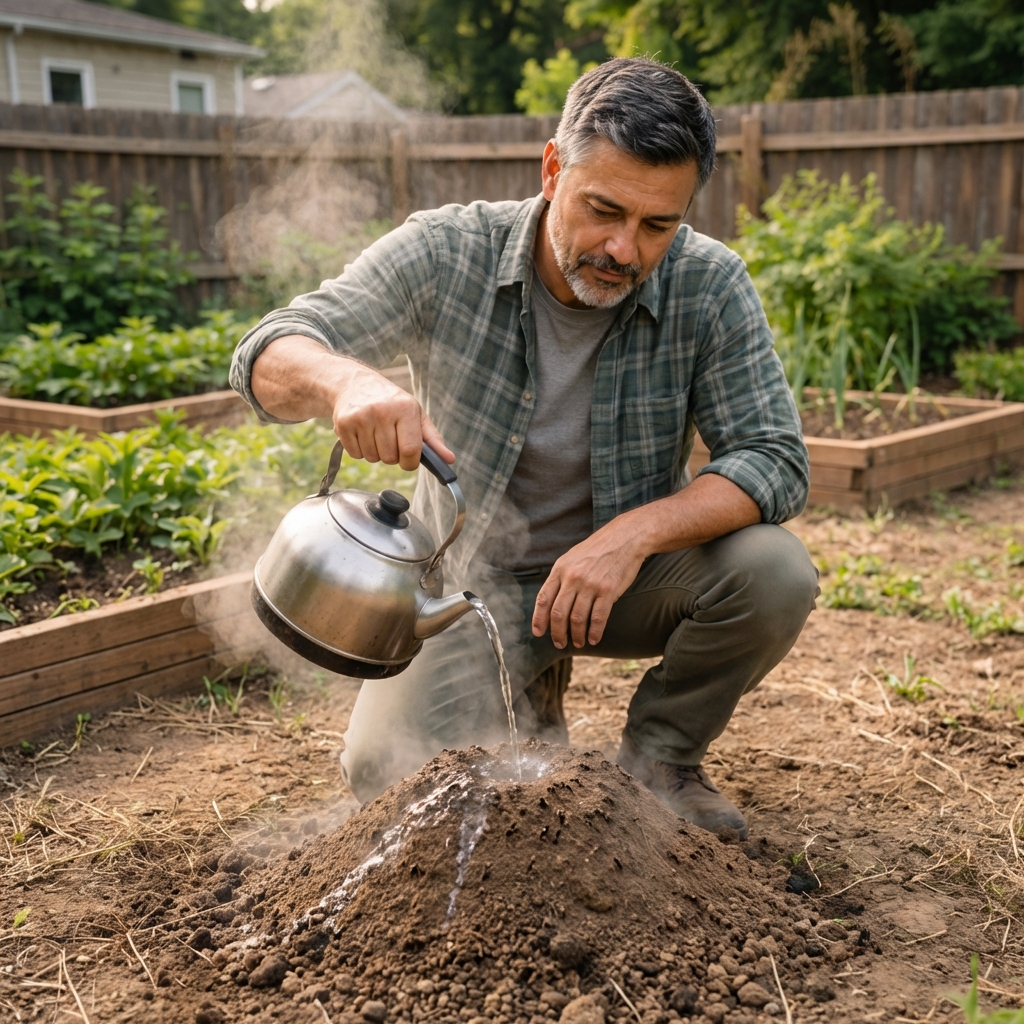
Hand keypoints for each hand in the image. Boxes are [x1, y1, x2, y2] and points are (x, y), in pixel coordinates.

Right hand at [332, 362, 452, 470]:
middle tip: (389, 438)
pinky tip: (361, 433)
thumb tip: (450, 460)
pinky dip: (360, 450)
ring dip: (375, 453)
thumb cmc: (391, 402)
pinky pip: (356, 454)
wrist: (354, 383)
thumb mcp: (415, 414)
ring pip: (373, 458)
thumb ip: (433, 439)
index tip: (408, 460)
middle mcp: (382, 411)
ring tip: (375, 434)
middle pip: (390, 458)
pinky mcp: (343, 424)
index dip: (410, 462)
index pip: (410, 450)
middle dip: (392, 456)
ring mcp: (361, 417)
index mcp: (405, 408)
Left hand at [532, 518, 646, 649]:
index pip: (544, 599)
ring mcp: (590, 584)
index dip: (539, 619)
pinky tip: (594, 639)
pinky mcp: (608, 590)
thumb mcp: (572, 557)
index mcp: (560, 569)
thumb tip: (552, 601)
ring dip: (576, 635)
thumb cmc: (598, 549)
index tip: (538, 633)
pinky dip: (595, 632)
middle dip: (557, 632)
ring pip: (577, 618)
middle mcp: (573, 577)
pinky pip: (598, 618)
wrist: (625, 538)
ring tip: (578, 643)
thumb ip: (562, 577)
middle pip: (559, 613)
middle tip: (560, 643)